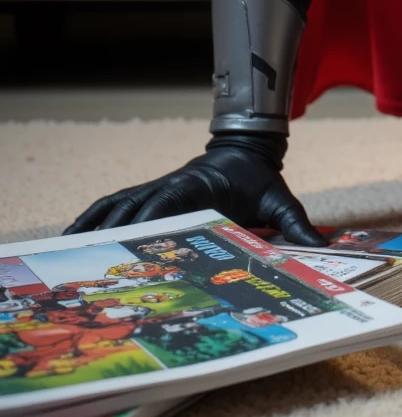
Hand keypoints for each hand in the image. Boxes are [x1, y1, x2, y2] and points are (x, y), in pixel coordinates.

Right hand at [63, 135, 322, 246]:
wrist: (247, 151)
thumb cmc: (260, 180)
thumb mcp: (280, 201)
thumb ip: (297, 226)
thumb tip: (321, 249)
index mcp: (197, 187)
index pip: (168, 204)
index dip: (148, 222)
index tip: (130, 242)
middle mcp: (170, 186)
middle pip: (135, 209)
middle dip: (113, 235)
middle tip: (89, 265)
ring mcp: (156, 189)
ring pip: (118, 206)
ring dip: (93, 227)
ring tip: (65, 255)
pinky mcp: (150, 194)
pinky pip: (115, 204)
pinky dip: (93, 218)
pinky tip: (72, 237)